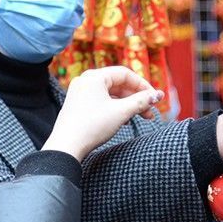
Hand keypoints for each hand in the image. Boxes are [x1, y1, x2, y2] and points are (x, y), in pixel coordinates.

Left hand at [43, 67, 163, 161]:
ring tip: (139, 117)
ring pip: (111, 94)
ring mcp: (80, 92)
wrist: (66, 147)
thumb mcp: (121, 112)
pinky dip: (115, 108)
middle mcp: (86, 80)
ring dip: (127, 104)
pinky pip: (101, 101)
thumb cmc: (92, 126)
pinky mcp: (78, 105)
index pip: (125, 74)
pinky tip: (123, 120)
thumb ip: (141, 101)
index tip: (155, 99)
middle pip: (118, 84)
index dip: (143, 85)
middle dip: (136, 98)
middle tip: (151, 111)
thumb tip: (157, 95)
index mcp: (94, 76)